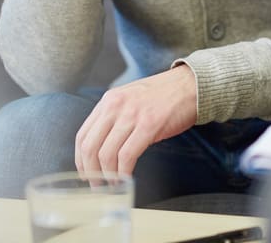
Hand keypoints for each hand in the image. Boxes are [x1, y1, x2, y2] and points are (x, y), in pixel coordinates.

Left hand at [75, 65, 197, 175]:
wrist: (191, 85)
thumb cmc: (163, 96)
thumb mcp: (130, 100)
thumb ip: (114, 118)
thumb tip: (102, 147)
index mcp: (108, 101)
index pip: (82, 135)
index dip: (80, 160)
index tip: (85, 173)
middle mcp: (115, 106)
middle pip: (90, 146)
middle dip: (91, 172)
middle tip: (97, 185)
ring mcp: (132, 115)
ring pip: (106, 153)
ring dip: (107, 175)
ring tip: (113, 185)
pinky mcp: (149, 125)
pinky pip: (127, 155)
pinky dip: (123, 172)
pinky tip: (126, 178)